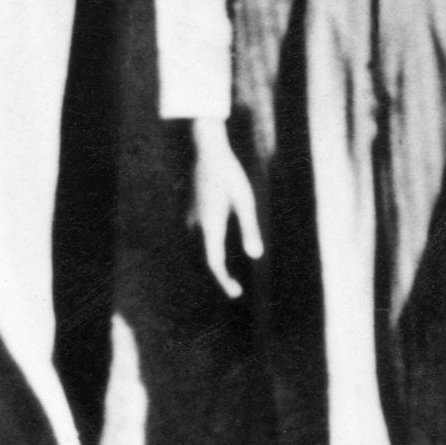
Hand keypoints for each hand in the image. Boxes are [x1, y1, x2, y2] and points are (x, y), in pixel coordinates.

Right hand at [186, 117, 263, 296]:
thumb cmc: (231, 175)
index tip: (236, 294)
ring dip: (211, 262)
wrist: (208, 151)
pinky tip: (215, 245)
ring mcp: (190, 217)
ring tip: (225, 272)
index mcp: (210, 225)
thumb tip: (256, 256)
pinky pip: (196, 237)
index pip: (214, 262)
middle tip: (235, 288)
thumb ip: (250, 229)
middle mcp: (196, 225)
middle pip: (205, 258)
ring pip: (198, 249)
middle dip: (218, 276)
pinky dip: (206, 248)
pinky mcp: (190, 209)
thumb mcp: (246, 201)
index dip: (224, 281)